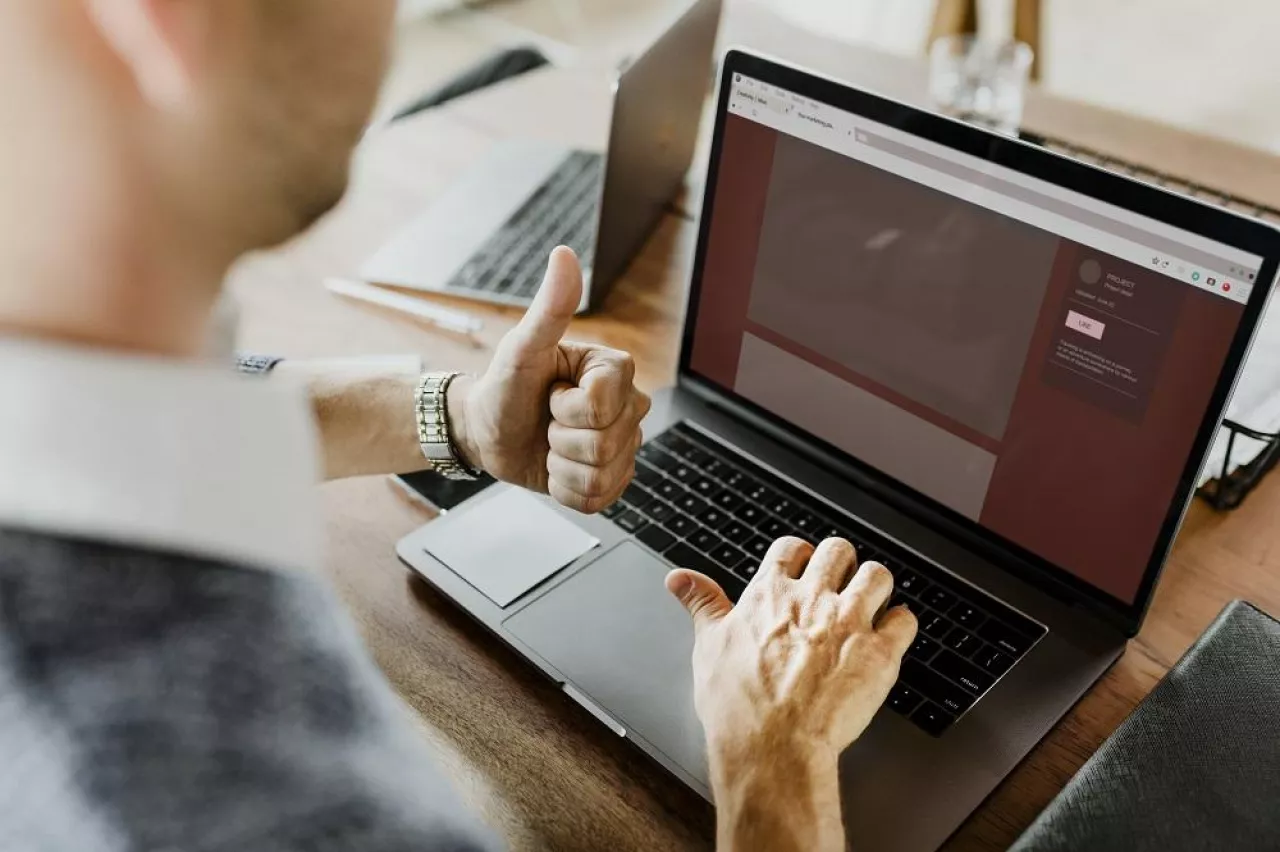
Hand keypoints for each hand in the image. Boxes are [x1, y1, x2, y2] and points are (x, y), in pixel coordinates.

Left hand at [452, 247, 650, 512]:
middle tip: (546, 421)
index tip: (550, 393)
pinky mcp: (613, 480)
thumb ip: (550, 307)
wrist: (487, 430)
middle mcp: (629, 407)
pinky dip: (566, 489)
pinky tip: (555, 467)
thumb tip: (564, 255)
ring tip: (549, 443)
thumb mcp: (521, 348)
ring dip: (561, 465)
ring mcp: (624, 446)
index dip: (566, 408)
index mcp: (616, 371)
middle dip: (561, 438)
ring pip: (601, 474)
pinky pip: (598, 499)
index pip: (604, 404)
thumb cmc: (504, 385)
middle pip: (605, 444)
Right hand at [667, 537, 916, 851]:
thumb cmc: (738, 707)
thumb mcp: (709, 646)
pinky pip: (905, 620)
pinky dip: (900, 624)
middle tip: (838, 583)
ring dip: (874, 585)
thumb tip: (679, 578)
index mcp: (770, 595)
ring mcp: (849, 623)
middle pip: (838, 551)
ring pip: (877, 576)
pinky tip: (890, 635)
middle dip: (839, 563)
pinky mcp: (879, 653)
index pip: (790, 548)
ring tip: (870, 602)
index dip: (798, 555)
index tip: (800, 567)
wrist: (772, 748)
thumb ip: (701, 603)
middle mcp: (812, 600)